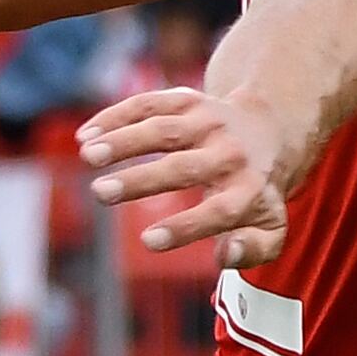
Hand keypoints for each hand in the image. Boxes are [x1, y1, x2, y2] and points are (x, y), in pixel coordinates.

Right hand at [82, 79, 295, 266]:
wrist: (268, 130)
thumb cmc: (257, 192)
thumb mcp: (271, 226)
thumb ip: (254, 249)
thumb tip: (226, 254)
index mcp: (249, 189)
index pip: (220, 211)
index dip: (186, 227)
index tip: (148, 241)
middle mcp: (229, 153)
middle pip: (183, 167)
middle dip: (141, 180)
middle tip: (100, 193)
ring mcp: (207, 122)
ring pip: (163, 129)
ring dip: (123, 140)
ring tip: (88, 155)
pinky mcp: (186, 101)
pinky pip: (149, 104)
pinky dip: (116, 117)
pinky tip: (85, 136)